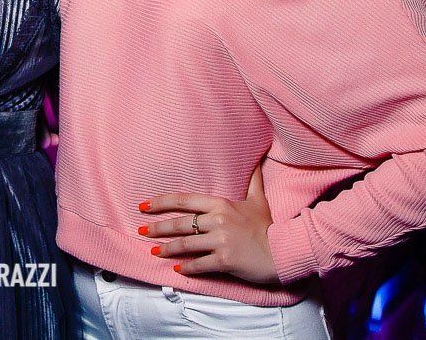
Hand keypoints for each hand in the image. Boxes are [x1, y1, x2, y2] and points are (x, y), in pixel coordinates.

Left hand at [140, 166, 277, 284]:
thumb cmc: (268, 226)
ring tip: (154, 251)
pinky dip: (186, 268)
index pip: (184, 201)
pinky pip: (198, 264)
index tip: (144, 205)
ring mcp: (220, 241)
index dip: (161, 202)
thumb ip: (252, 179)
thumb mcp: (258, 199)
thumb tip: (257, 157)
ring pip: (185, 245)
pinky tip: (176, 269)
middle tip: (141, 230)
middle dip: (158, 227)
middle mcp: (217, 221)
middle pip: (180, 223)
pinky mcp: (224, 261)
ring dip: (167, 248)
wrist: (283, 251)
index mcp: (221, 205)